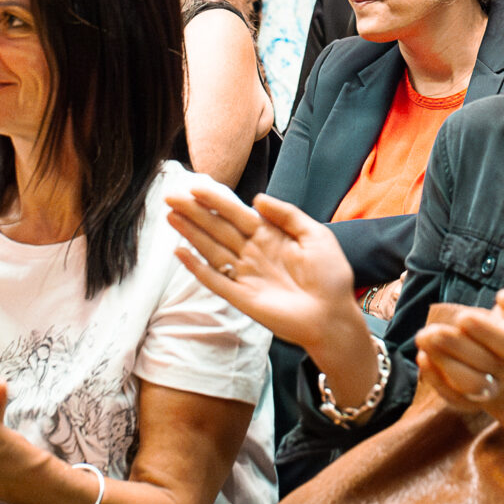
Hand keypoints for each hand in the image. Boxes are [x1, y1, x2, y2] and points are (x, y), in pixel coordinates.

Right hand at [169, 187, 359, 354]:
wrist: (333, 316)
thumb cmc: (330, 277)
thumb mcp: (315, 235)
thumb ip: (287, 214)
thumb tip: (257, 198)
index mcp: (270, 235)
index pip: (237, 213)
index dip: (216, 200)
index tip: (196, 186)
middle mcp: (253, 252)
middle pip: (217, 228)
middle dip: (194, 213)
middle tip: (171, 198)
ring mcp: (245, 274)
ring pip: (211, 249)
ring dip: (190, 233)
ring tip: (171, 216)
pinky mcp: (240, 296)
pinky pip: (214, 279)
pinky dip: (196, 267)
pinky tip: (180, 252)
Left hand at [414, 288, 503, 441]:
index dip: (485, 332)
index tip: (462, 316)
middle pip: (484, 365)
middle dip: (454, 346)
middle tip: (431, 330)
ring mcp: (490, 391)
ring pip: (469, 385)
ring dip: (443, 363)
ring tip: (422, 339)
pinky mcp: (470, 403)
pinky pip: (453, 397)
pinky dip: (436, 379)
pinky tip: (422, 357)